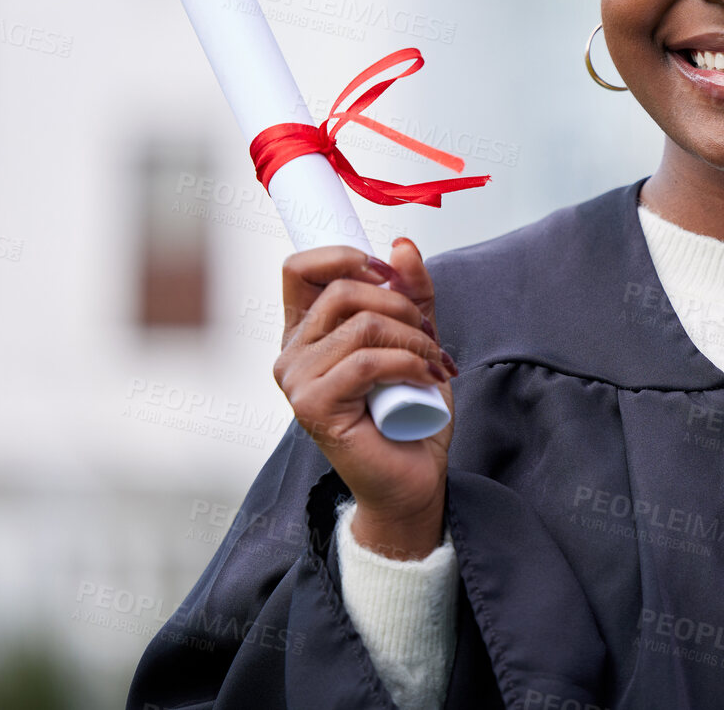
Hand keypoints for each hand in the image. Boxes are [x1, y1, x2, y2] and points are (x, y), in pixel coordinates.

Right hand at [274, 237, 455, 558]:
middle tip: (428, 337)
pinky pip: (368, 362)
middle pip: (342, 290)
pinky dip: (409, 364)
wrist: (414, 476)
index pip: (299, 268)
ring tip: (432, 363)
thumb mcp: (417, 337)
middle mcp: (291, 354)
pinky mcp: (313, 406)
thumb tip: (401, 246)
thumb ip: (410, 292)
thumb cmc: (410, 412)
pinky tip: (426, 381)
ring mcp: (296, 381)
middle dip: (402, 305)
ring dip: (414, 339)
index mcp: (306, 332)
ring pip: (363, 325)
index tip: (387, 274)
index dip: (344, 256)